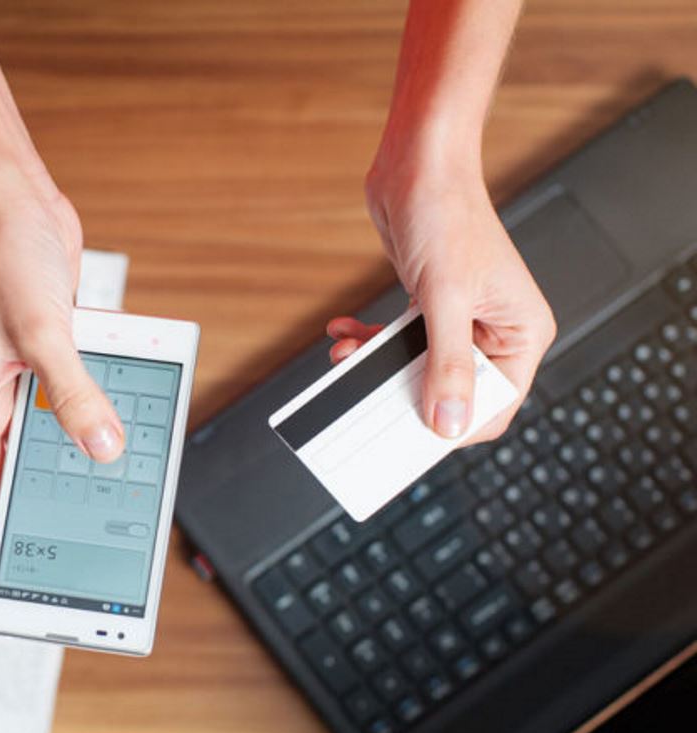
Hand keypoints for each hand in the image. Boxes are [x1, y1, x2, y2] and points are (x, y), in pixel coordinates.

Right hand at [0, 173, 124, 526]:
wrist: (17, 203)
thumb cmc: (4, 260)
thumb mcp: (41, 332)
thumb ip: (72, 393)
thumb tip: (102, 445)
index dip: (7, 525)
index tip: (41, 551)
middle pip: (26, 467)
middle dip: (59, 489)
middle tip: (100, 514)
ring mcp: (28, 380)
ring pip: (58, 432)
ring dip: (88, 441)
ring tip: (125, 463)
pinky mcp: (55, 358)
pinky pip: (80, 396)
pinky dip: (104, 402)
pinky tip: (133, 406)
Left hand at [327, 162, 556, 443]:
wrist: (418, 165)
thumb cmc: (447, 215)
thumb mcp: (444, 299)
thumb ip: (445, 364)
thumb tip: (447, 422)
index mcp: (521, 333)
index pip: (495, 406)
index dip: (453, 427)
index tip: (408, 435)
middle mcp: (494, 330)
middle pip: (450, 391)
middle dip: (403, 394)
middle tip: (364, 402)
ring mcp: (459, 319)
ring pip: (416, 368)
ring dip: (375, 367)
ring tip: (345, 356)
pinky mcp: (427, 306)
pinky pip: (396, 342)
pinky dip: (368, 341)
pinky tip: (343, 330)